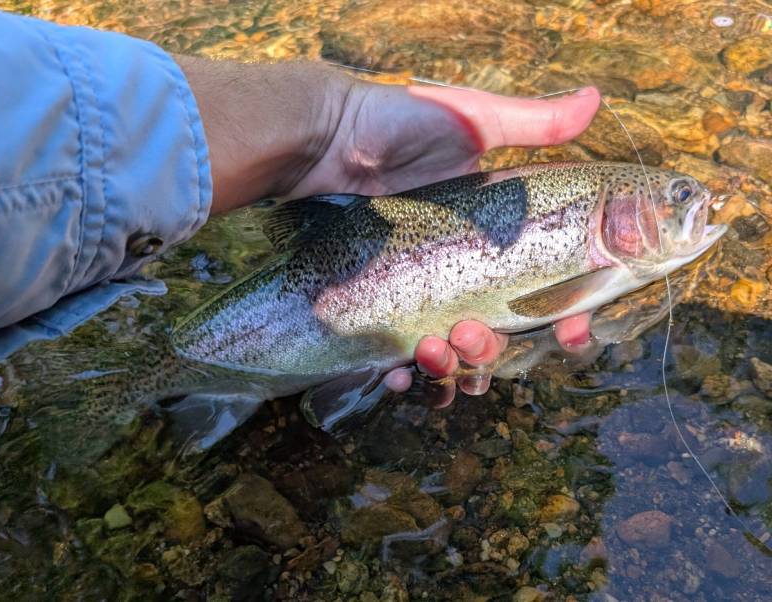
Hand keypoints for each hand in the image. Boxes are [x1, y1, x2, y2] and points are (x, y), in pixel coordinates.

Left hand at [176, 58, 599, 396]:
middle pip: (497, 338)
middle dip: (492, 351)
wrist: (334, 134)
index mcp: (500, 242)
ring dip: (452, 369)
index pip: (546, 292)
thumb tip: (596, 99)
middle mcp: (465, 275)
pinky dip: (402, 375)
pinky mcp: (379, 302)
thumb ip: (534, 122)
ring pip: (451, 356)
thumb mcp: (475, 120)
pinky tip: (396, 372)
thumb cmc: (405, 122)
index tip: (571, 329)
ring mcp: (421, 293)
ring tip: (433, 349)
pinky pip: (395, 355)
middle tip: (471, 331)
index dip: (567, 318)